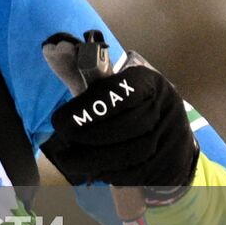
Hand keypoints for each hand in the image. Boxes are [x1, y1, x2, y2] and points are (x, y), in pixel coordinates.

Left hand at [40, 42, 197, 197]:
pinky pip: (139, 174)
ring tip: (69, 160)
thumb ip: (85, 77)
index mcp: (149, 82)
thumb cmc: (128, 107)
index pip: (122, 92)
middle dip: (88, 137)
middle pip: (127, 126)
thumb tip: (52, 50)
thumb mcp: (112, 88)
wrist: (170, 137)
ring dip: (94, 160)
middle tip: (63, 142)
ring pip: (132, 153)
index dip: (89, 108)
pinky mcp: (172, 165)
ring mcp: (173, 139)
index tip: (60, 121)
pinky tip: (93, 170)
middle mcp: (167, 107)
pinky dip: (110, 174)